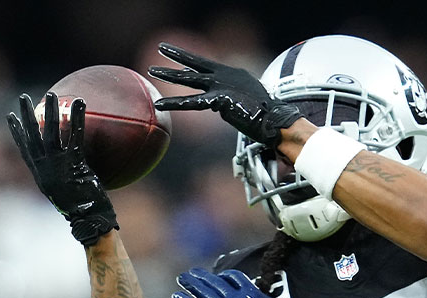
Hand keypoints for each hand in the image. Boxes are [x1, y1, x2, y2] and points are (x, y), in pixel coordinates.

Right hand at [6, 92, 117, 246]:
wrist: (89, 220)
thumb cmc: (84, 210)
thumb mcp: (69, 192)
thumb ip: (66, 177)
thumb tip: (75, 169)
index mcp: (41, 175)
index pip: (24, 150)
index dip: (16, 133)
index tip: (10, 117)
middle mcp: (45, 168)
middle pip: (32, 136)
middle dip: (26, 115)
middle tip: (23, 97)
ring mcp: (58, 164)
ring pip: (50, 132)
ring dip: (50, 110)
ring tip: (51, 94)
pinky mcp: (74, 163)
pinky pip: (75, 135)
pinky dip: (77, 118)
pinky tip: (80, 103)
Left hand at [149, 43, 302, 148]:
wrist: (275, 121)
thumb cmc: (263, 115)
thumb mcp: (244, 100)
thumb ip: (227, 98)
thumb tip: (214, 105)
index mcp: (232, 74)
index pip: (207, 66)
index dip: (191, 62)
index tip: (178, 58)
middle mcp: (224, 77)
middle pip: (196, 64)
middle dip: (177, 55)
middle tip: (161, 47)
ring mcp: (221, 87)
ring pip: (189, 78)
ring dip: (169, 74)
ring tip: (151, 70)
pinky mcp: (219, 100)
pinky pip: (191, 102)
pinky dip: (174, 103)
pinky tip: (160, 103)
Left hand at [173, 268, 301, 297]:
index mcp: (250, 293)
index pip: (234, 277)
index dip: (224, 276)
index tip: (219, 277)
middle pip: (215, 283)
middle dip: (202, 277)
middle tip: (191, 272)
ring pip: (205, 294)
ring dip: (192, 285)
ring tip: (182, 278)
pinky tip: (177, 296)